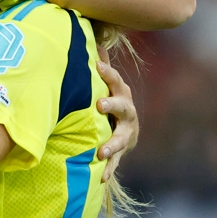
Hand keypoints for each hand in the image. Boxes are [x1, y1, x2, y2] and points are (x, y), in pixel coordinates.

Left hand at [96, 60, 137, 182]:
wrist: (125, 127)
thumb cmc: (109, 98)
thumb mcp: (105, 81)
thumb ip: (99, 64)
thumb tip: (90, 39)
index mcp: (121, 94)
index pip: (115, 81)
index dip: (107, 72)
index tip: (98, 66)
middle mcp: (126, 112)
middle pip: (122, 107)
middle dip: (112, 105)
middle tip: (99, 105)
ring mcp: (125, 133)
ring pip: (120, 138)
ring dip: (111, 144)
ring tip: (100, 152)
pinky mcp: (120, 151)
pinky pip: (115, 161)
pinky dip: (109, 169)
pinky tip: (101, 177)